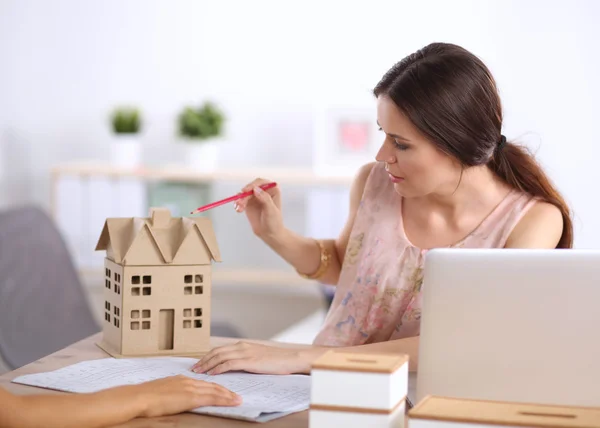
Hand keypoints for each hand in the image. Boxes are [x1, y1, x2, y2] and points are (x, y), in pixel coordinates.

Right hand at [132, 375, 241, 417]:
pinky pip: (212, 397)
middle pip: (212, 385)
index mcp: (182, 380)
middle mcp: (188, 381)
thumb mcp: (162, 392)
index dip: (215, 387)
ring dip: (228, 395)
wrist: (140, 397)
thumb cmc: (146, 398)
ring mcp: (191, 388)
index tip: (223, 390)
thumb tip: (176, 398)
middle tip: (236, 395)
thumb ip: (172, 393)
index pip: (203, 383)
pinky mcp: (191, 397)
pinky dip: (224, 399)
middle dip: (226, 391)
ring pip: (215, 390)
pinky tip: (232, 402)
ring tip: (238, 399)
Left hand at [191, 342, 310, 374]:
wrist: (290, 358)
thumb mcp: (258, 357)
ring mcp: (245, 353)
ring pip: (220, 357)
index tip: (200, 362)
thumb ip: (245, 359)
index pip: (220, 349)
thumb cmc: (277, 360)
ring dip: (207, 365)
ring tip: (199, 371)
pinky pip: (229, 364)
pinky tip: (212, 373)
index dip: (208, 356)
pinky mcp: (249, 361)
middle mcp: (242, 346)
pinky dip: (218, 368)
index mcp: (243, 345)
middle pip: (216, 352)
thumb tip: (234, 366)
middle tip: (194, 368)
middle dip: (203, 360)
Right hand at [234, 178, 283, 239]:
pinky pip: (241, 200)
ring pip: (245, 193)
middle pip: (251, 187)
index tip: (247, 190)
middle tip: (240, 201)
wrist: (269, 234)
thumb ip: (265, 199)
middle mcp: (264, 191)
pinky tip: (238, 209)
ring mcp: (256, 197)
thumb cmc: (274, 222)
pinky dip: (238, 203)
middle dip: (244, 194)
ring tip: (239, 208)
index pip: (261, 182)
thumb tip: (256, 189)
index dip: (253, 185)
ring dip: (240, 199)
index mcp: (273, 190)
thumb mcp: (271, 211)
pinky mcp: (249, 203)